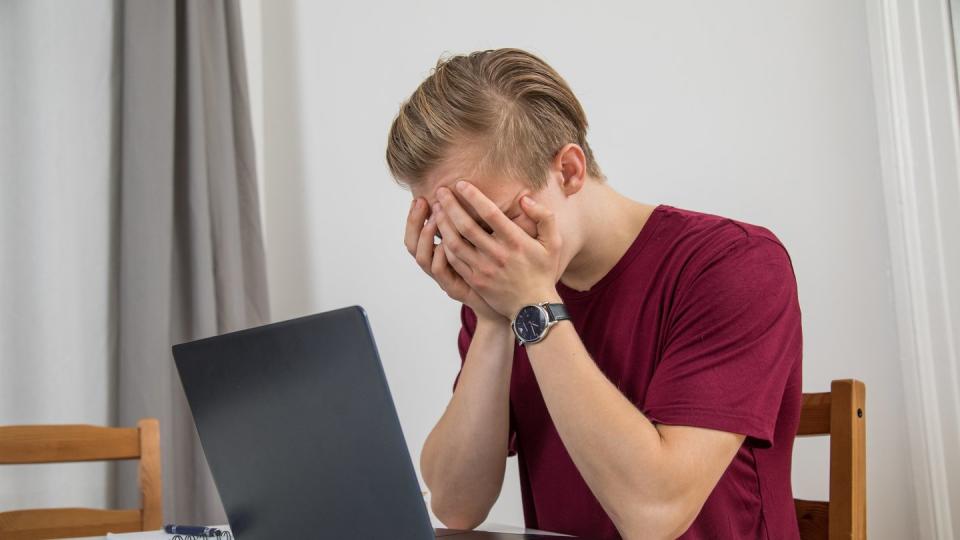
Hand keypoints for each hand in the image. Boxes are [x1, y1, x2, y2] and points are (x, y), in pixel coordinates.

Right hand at [404, 197, 505, 322]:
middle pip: (412, 243)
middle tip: (421, 201)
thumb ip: (479, 222)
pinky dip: (439, 255)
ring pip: (422, 257)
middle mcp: (439, 264)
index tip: (421, 197)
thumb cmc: (501, 271)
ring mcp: (445, 277)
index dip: (415, 216)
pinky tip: (446, 242)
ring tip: (433, 218)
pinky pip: (440, 271)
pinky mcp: (454, 288)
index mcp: (443, 252)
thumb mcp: (486, 243)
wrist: (510, 304)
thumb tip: (477, 196)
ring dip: (425, 236)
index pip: (417, 232)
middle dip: (414, 221)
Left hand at [433, 181, 562, 319]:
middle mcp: (497, 254)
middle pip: (466, 226)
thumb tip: (524, 199)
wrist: (533, 309)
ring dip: (443, 223)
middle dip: (450, 205)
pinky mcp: (475, 281)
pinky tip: (439, 233)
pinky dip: (444, 245)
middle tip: (440, 191)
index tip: (461, 184)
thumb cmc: (543, 271)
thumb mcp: (554, 243)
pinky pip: (454, 260)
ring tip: (436, 209)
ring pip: (456, 243)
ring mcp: (484, 269)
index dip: (473, 197)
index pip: (490, 214)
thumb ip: (544, 217)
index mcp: (516, 242)